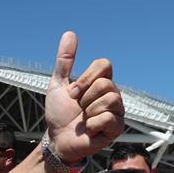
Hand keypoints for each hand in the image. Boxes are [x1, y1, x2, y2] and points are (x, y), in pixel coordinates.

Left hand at [45, 32, 124, 162]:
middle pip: (106, 84)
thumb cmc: (59, 114)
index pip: (105, 64)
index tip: (72, 92)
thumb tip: (69, 33)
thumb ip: (64, 61)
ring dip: (88, 111)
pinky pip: (108, 118)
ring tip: (84, 119)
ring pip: (109, 99)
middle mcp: (113, 94)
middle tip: (78, 109)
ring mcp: (117, 111)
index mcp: (101, 82)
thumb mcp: (58, 85)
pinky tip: (88, 130)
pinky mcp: (117, 128)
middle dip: (85, 97)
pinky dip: (92, 125)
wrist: (56, 139)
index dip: (85, 78)